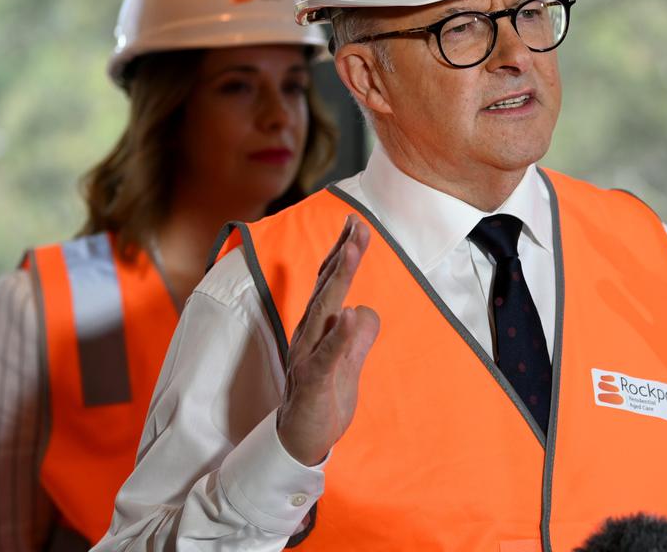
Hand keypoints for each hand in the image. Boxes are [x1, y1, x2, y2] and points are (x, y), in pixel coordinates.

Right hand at [276, 215, 379, 465]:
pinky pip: (326, 356)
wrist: (302, 442)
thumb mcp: (350, 364)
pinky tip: (351, 315)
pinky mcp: (313, 382)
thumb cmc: (325, 400)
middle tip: (357, 224)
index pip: (330, 284)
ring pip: (324, 313)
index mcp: (318, 329)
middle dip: (342, 254)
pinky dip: (339, 336)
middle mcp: (309, 335)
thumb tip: (365, 310)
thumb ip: (359, 337)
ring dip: (338, 280)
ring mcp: (308, 357)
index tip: (357, 225)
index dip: (342, 253)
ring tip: (352, 251)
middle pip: (326, 288)